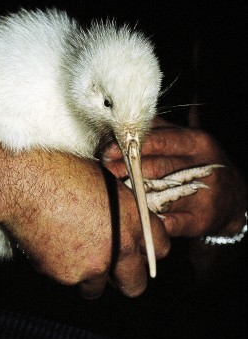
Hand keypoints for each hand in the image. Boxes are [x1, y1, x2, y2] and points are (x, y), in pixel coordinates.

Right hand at [0, 150, 169, 298]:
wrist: (24, 181)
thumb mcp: (104, 181)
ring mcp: (93, 265)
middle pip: (135, 285)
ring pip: (95, 288)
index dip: (147, 249)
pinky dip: (59, 268)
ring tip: (68, 249)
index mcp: (134, 218)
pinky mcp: (66, 275)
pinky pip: (67, 280)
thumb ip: (120, 208)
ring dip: (86, 276)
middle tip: (108, 265)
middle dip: (123, 278)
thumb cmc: (60, 170)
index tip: (136, 248)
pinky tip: (48, 242)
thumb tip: (122, 219)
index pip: (159, 248)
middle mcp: (120, 247)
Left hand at [102, 120, 246, 238]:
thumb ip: (159, 129)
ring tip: (112, 190)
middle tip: (103, 169)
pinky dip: (150, 221)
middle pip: (157, 167)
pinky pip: (169, 222)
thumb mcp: (186, 140)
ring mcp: (204, 195)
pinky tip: (135, 217)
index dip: (132, 146)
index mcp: (197, 142)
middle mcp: (204, 167)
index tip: (107, 149)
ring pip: (160, 195)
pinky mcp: (200, 220)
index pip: (160, 141)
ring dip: (133, 194)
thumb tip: (125, 117)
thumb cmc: (200, 161)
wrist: (234, 197)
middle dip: (126, 169)